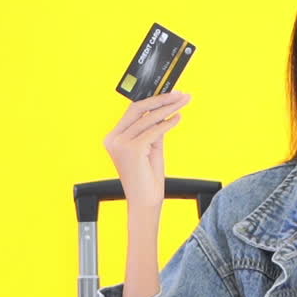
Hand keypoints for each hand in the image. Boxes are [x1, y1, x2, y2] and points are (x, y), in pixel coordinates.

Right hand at [103, 90, 191, 208]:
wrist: (145, 202)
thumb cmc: (147, 178)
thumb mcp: (151, 147)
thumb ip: (153, 128)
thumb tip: (164, 109)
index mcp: (113, 138)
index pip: (133, 111)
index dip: (152, 100)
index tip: (169, 94)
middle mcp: (113, 139)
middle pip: (138, 109)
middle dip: (161, 99)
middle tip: (179, 94)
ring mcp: (121, 144)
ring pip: (148, 118)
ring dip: (169, 109)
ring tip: (183, 102)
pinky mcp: (133, 150)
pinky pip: (154, 131)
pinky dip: (168, 123)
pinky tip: (178, 118)